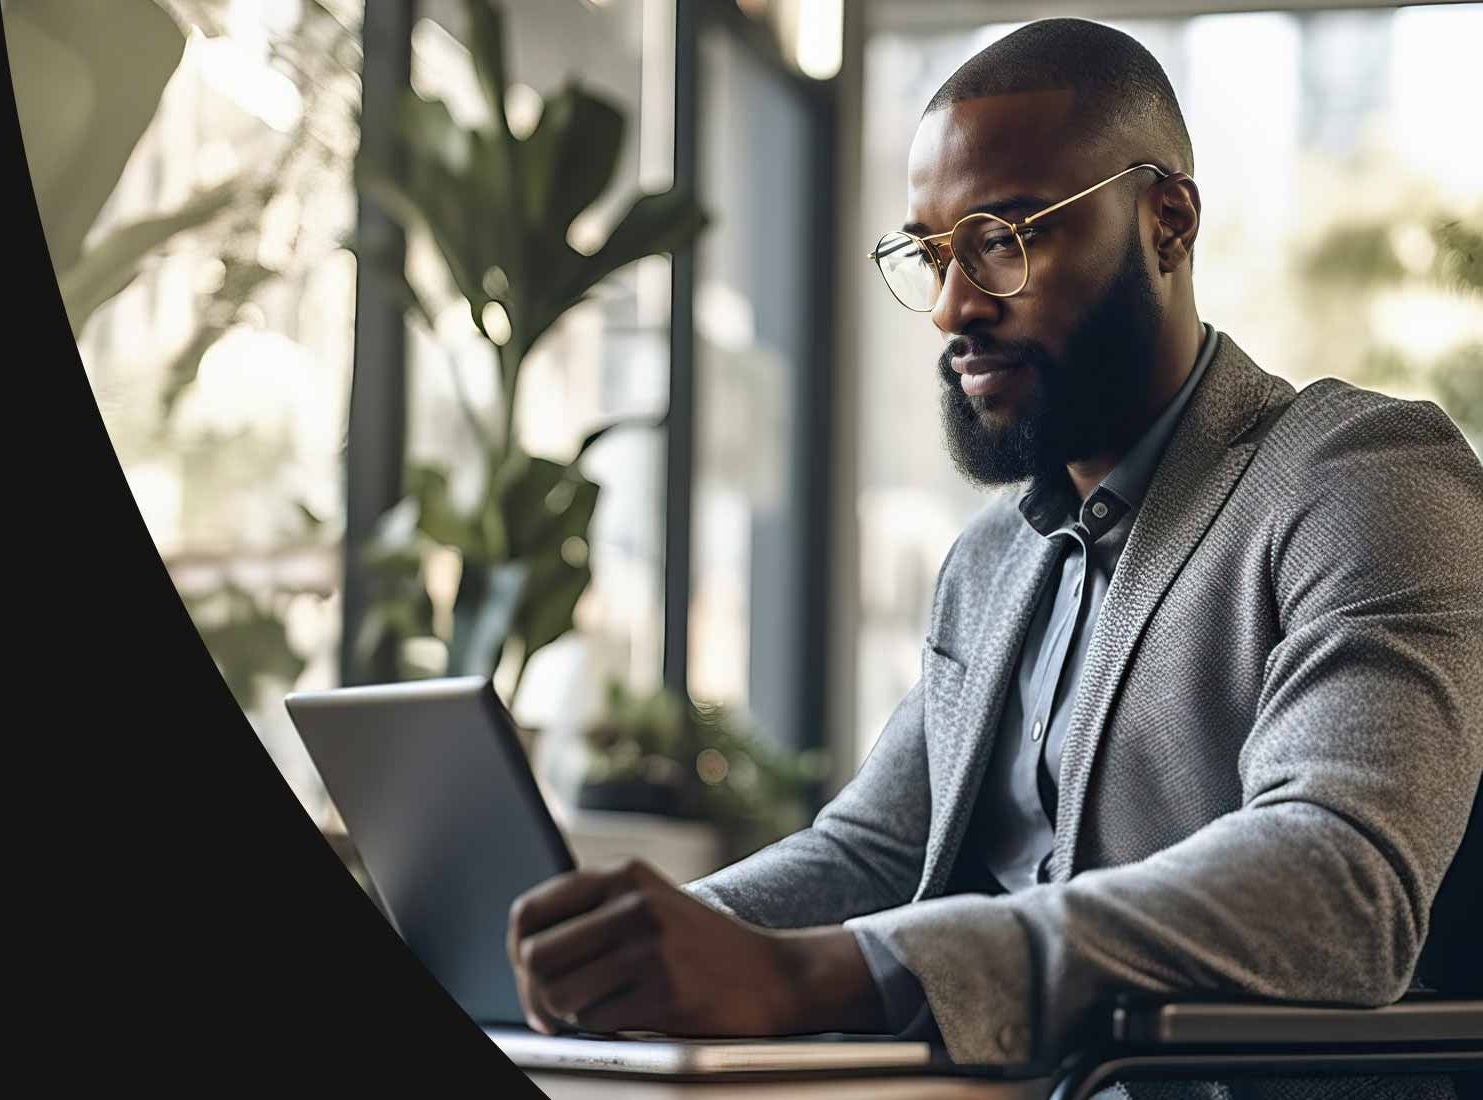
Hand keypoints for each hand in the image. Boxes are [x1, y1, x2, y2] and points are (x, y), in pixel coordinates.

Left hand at [506, 859, 884, 1037]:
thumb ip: (591, 911)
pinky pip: (596, 1023)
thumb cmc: (699, 947)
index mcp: (622, 874)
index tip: (532, 975)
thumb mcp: (647, 901)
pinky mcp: (665, 992)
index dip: (518, 952)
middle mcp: (633, 903)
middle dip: (535, 993)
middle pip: (535, 957)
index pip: (529, 912)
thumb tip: (522, 953)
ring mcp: (650, 947)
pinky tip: (628, 1018)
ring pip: (559, 995)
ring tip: (597, 1010)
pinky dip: (603, 1030)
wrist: (773, 975)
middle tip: (554, 1010)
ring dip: (569, 1015)